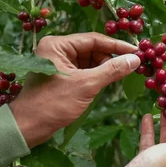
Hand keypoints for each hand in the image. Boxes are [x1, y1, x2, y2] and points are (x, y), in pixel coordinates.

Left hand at [9, 32, 139, 147]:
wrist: (28, 127)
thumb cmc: (53, 104)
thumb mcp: (87, 85)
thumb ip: (112, 70)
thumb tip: (136, 59)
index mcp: (57, 45)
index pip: (93, 39)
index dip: (117, 46)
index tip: (137, 51)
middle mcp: (57, 50)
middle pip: (92, 49)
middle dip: (111, 57)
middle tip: (132, 66)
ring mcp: (58, 63)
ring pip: (90, 60)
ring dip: (105, 67)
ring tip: (122, 75)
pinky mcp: (61, 76)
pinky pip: (84, 70)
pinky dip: (97, 75)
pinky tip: (109, 81)